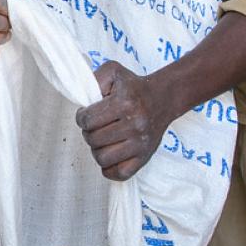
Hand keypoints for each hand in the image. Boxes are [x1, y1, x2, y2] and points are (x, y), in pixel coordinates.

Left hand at [76, 61, 175, 180]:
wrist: (163, 98)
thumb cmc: (133, 86)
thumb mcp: (113, 71)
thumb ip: (94, 79)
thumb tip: (82, 98)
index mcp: (125, 103)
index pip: (88, 120)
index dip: (81, 117)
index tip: (86, 114)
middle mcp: (135, 124)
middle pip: (93, 140)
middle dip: (88, 132)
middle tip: (95, 126)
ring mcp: (141, 144)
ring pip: (103, 158)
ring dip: (97, 149)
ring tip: (102, 139)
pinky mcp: (145, 157)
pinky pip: (119, 174)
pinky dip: (109, 169)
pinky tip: (110, 155)